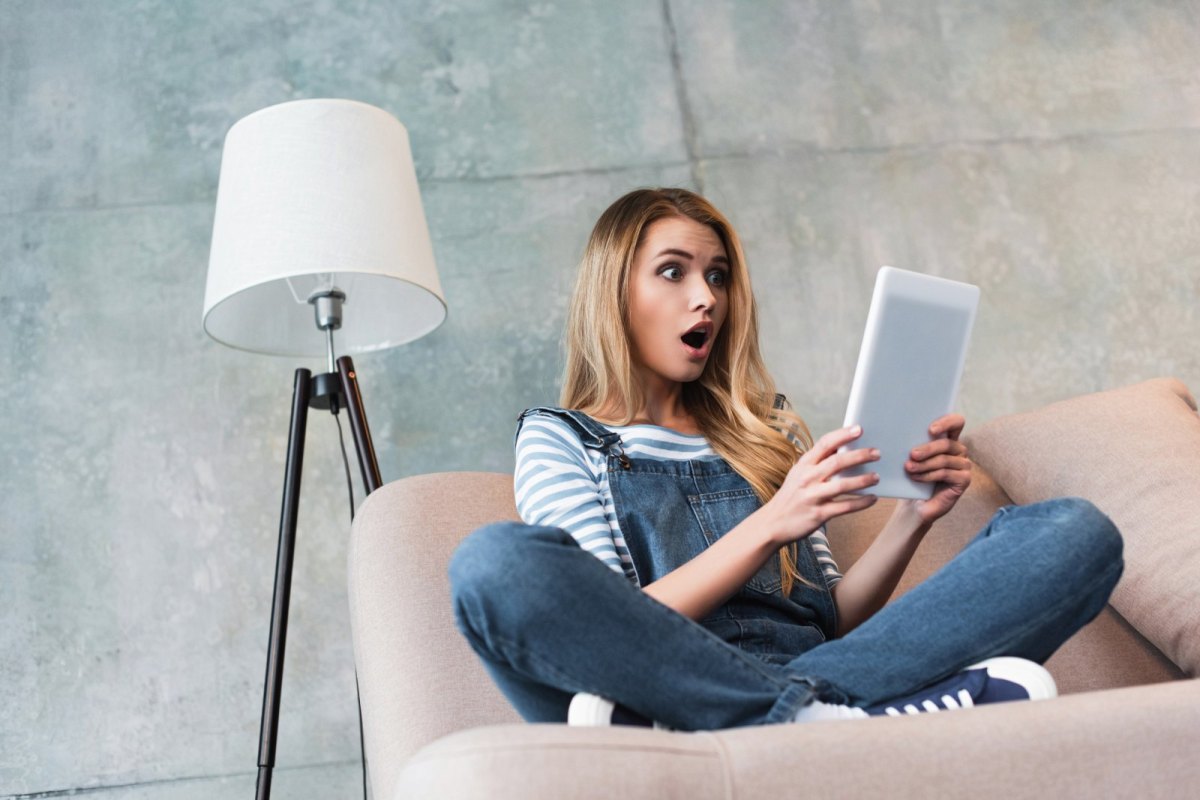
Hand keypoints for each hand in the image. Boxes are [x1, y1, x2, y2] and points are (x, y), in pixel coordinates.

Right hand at [761, 425, 880, 545]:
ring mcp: (813, 497)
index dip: (843, 435)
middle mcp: (807, 479)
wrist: (774, 522)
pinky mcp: (819, 515)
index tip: (859, 429)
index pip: (824, 444)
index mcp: (803, 465)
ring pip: (842, 485)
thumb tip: (841, 447)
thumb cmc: (791, 496)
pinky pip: (845, 507)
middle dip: (859, 456)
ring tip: (876, 477)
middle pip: (837, 462)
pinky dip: (861, 503)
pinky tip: (872, 498)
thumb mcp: (798, 474)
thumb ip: (818, 462)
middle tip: (876, 453)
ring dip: (863, 480)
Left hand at [899, 413, 971, 525]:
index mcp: (949, 439)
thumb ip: (913, 444)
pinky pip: (945, 473)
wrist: (916, 503)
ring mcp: (964, 465)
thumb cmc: (914, 477)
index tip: (931, 430)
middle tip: (912, 454)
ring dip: (924, 464)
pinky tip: (916, 478)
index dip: (947, 422)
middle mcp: (959, 450)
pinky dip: (928, 475)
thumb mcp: (912, 458)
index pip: (956, 422)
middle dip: (927, 448)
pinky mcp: (964, 480)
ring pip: (944, 460)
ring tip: (908, 468)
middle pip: (947, 444)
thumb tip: (899, 432)